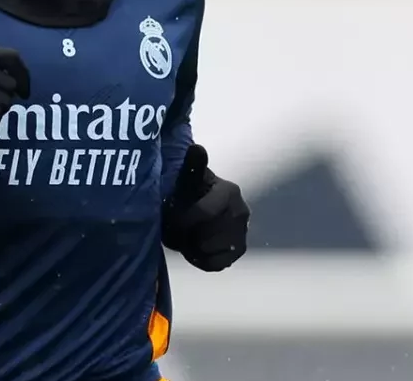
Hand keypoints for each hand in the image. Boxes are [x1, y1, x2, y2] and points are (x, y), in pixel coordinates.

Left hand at [162, 144, 250, 271]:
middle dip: (186, 234)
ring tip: (185, 233)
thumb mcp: (185, 178)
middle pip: (205, 235)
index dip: (182, 220)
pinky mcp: (240, 249)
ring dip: (191, 246)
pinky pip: (216, 263)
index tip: (170, 218)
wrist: (193, 208)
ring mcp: (243, 232)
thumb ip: (192, 166)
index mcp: (229, 192)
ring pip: (208, 250)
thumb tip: (197, 148)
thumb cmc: (186, 191)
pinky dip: (201, 259)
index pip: (203, 213)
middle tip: (177, 227)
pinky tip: (195, 246)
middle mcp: (241, 211)